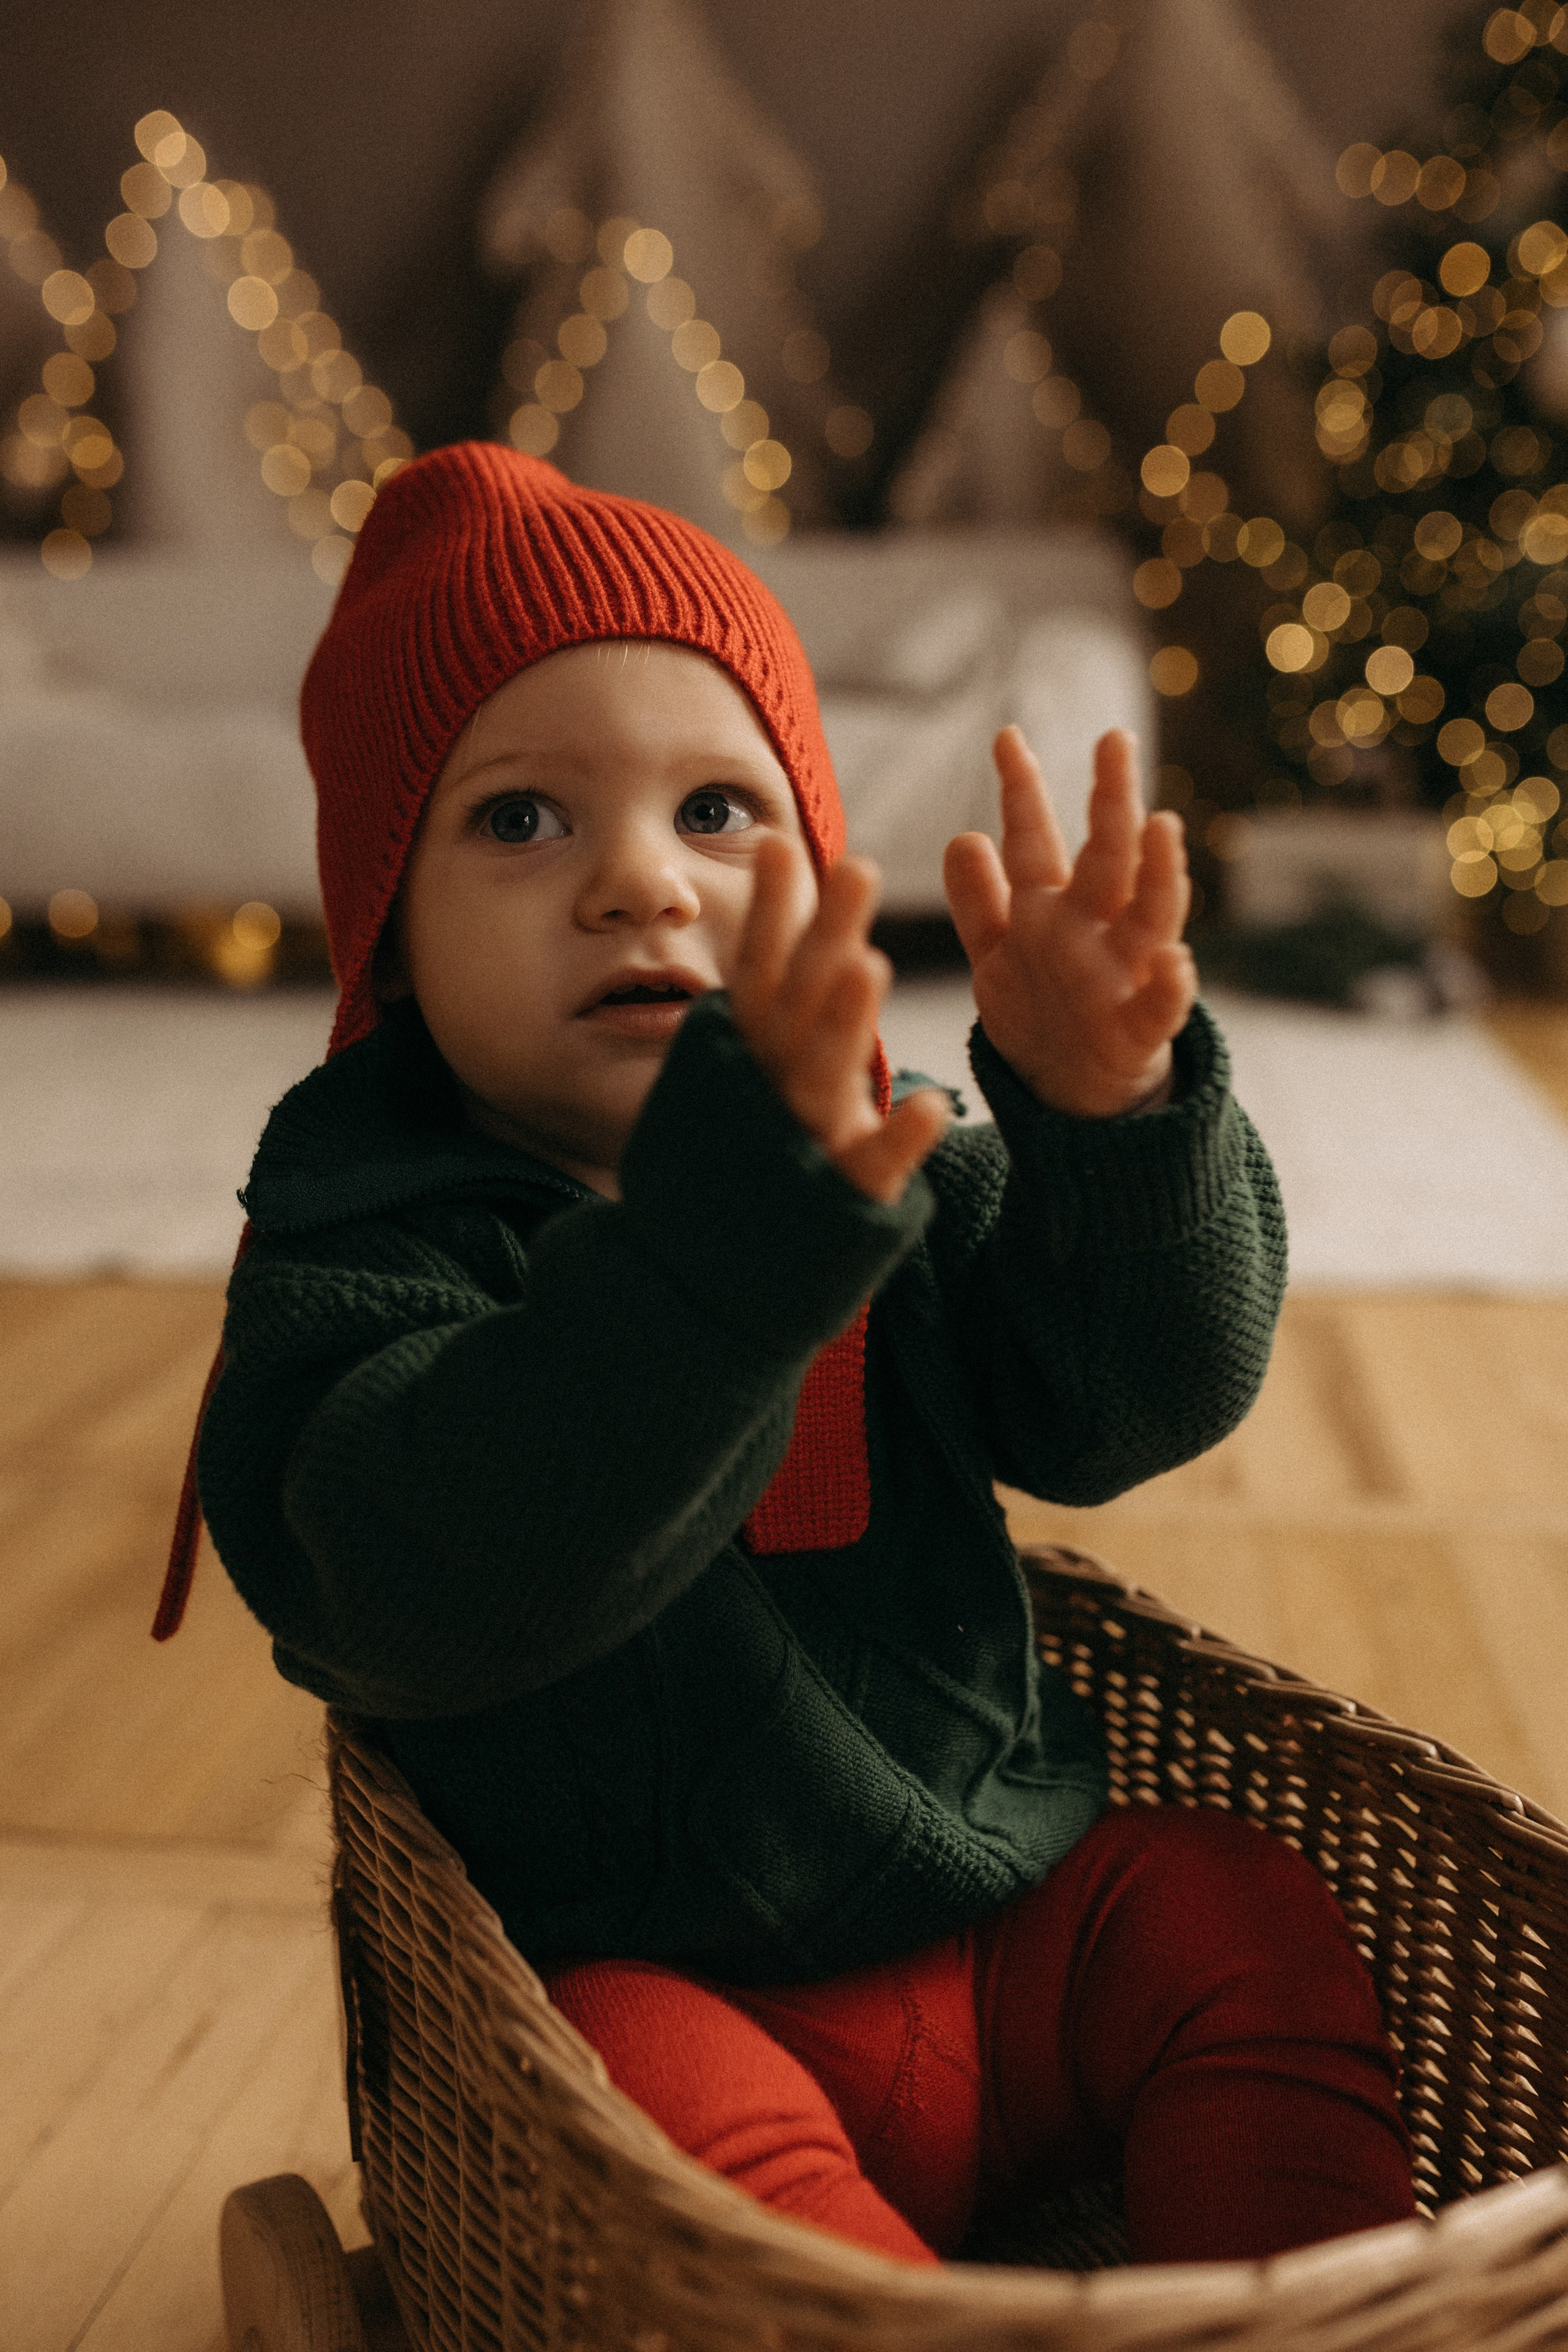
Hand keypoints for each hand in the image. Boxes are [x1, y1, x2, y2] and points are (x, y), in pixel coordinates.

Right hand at [729, 837, 949, 1203]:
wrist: (725, 1268)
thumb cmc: (764, 1129)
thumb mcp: (767, 1041)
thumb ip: (779, 960)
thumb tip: (777, 854)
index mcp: (753, 1048)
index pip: (759, 970)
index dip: (767, 910)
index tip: (777, 842)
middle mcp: (768, 1084)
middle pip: (793, 1004)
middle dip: (820, 937)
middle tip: (858, 869)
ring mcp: (800, 1139)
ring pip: (819, 1074)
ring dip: (842, 1020)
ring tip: (873, 963)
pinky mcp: (842, 1196)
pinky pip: (871, 1164)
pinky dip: (899, 1137)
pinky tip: (933, 1105)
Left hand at [943, 726, 1195, 1117]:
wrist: (1074, 1092)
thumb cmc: (1041, 1011)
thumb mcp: (996, 954)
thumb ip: (980, 900)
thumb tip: (962, 836)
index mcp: (1050, 907)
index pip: (1035, 838)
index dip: (1021, 790)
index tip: (1005, 736)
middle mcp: (1091, 930)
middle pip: (1104, 859)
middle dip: (1110, 802)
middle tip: (1114, 742)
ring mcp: (1121, 977)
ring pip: (1147, 917)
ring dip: (1156, 874)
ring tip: (1160, 826)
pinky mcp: (1139, 1031)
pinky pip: (1162, 1007)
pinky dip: (1173, 985)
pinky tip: (1176, 962)